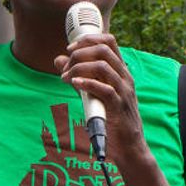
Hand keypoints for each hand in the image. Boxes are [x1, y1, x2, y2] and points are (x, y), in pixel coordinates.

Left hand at [53, 32, 146, 163]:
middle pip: (104, 50)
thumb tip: (57, 59)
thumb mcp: (92, 92)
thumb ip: (77, 75)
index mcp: (120, 71)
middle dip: (79, 54)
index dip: (88, 39)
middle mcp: (124, 77)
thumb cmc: (111, 119)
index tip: (70, 48)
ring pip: (103, 66)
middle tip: (65, 67)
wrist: (128, 146)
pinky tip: (74, 83)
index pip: (109, 42)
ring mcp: (124, 91)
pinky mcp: (119, 106)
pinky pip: (104, 88)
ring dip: (79, 68)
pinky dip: (87, 83)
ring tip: (65, 78)